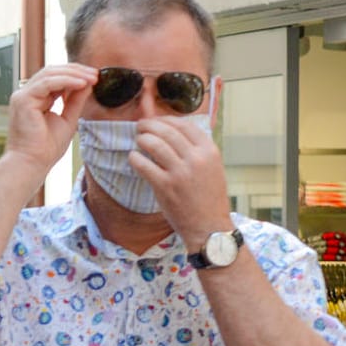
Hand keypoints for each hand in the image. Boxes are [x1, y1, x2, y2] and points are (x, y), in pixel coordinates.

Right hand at [3, 64, 97, 172]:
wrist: (33, 163)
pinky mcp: (23, 100)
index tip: (95, 77)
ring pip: (49, 73)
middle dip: (76, 70)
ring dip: (74, 73)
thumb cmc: (46, 148)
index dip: (76, 74)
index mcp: (36, 99)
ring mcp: (22, 96)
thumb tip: (87, 82)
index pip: (55, 78)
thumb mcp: (68, 118)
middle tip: (96, 74)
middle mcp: (27, 95)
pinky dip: (66, 81)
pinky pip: (47, 83)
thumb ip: (76, 100)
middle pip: (52, 71)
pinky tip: (81, 83)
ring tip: (92, 78)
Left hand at [130, 115, 231, 244]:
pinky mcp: (165, 186)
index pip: (185, 125)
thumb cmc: (208, 198)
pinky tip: (133, 157)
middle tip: (140, 126)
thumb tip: (174, 133)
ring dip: (142, 139)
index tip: (157, 120)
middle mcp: (196, 159)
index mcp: (210, 151)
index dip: (167, 120)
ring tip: (138, 140)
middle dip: (150, 126)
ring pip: (154, 144)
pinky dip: (135, 158)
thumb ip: (197, 151)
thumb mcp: (212, 168)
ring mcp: (180, 172)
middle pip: (167, 132)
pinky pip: (144, 165)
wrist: (209, 226)